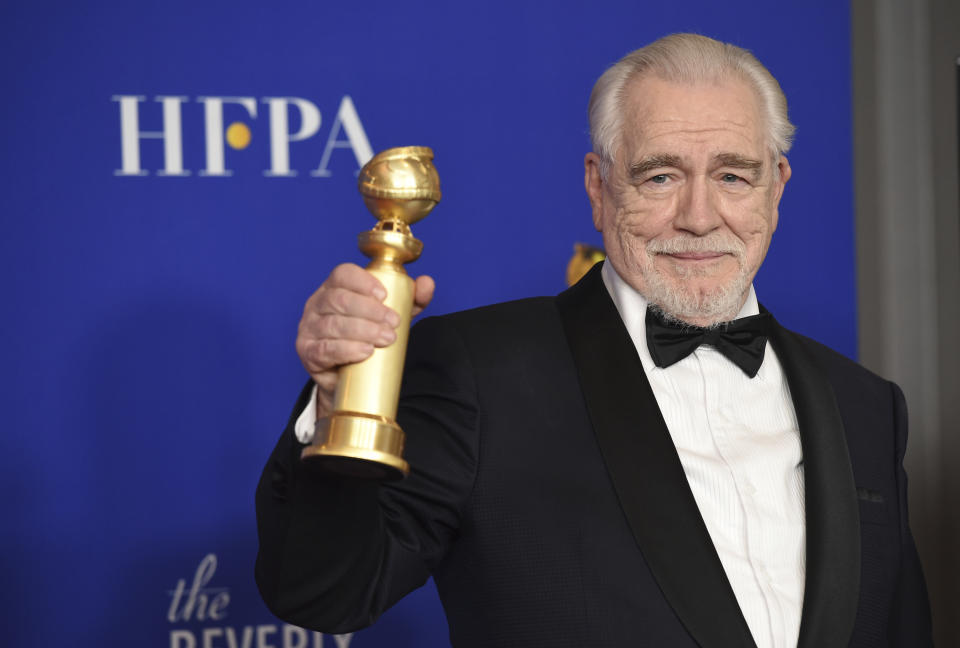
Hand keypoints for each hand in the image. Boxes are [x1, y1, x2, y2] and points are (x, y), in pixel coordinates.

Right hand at [296, 263, 434, 417]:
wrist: (346, 374)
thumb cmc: (366, 335)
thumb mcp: (389, 315)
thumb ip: (409, 299)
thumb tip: (427, 283)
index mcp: (334, 287)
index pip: (342, 274)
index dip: (363, 281)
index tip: (384, 295)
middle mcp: (316, 304)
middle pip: (339, 299)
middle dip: (370, 310)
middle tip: (393, 323)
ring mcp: (308, 328)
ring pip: (333, 324)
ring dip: (363, 330)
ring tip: (386, 339)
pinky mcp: (308, 352)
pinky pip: (325, 349)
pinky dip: (347, 349)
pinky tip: (365, 351)